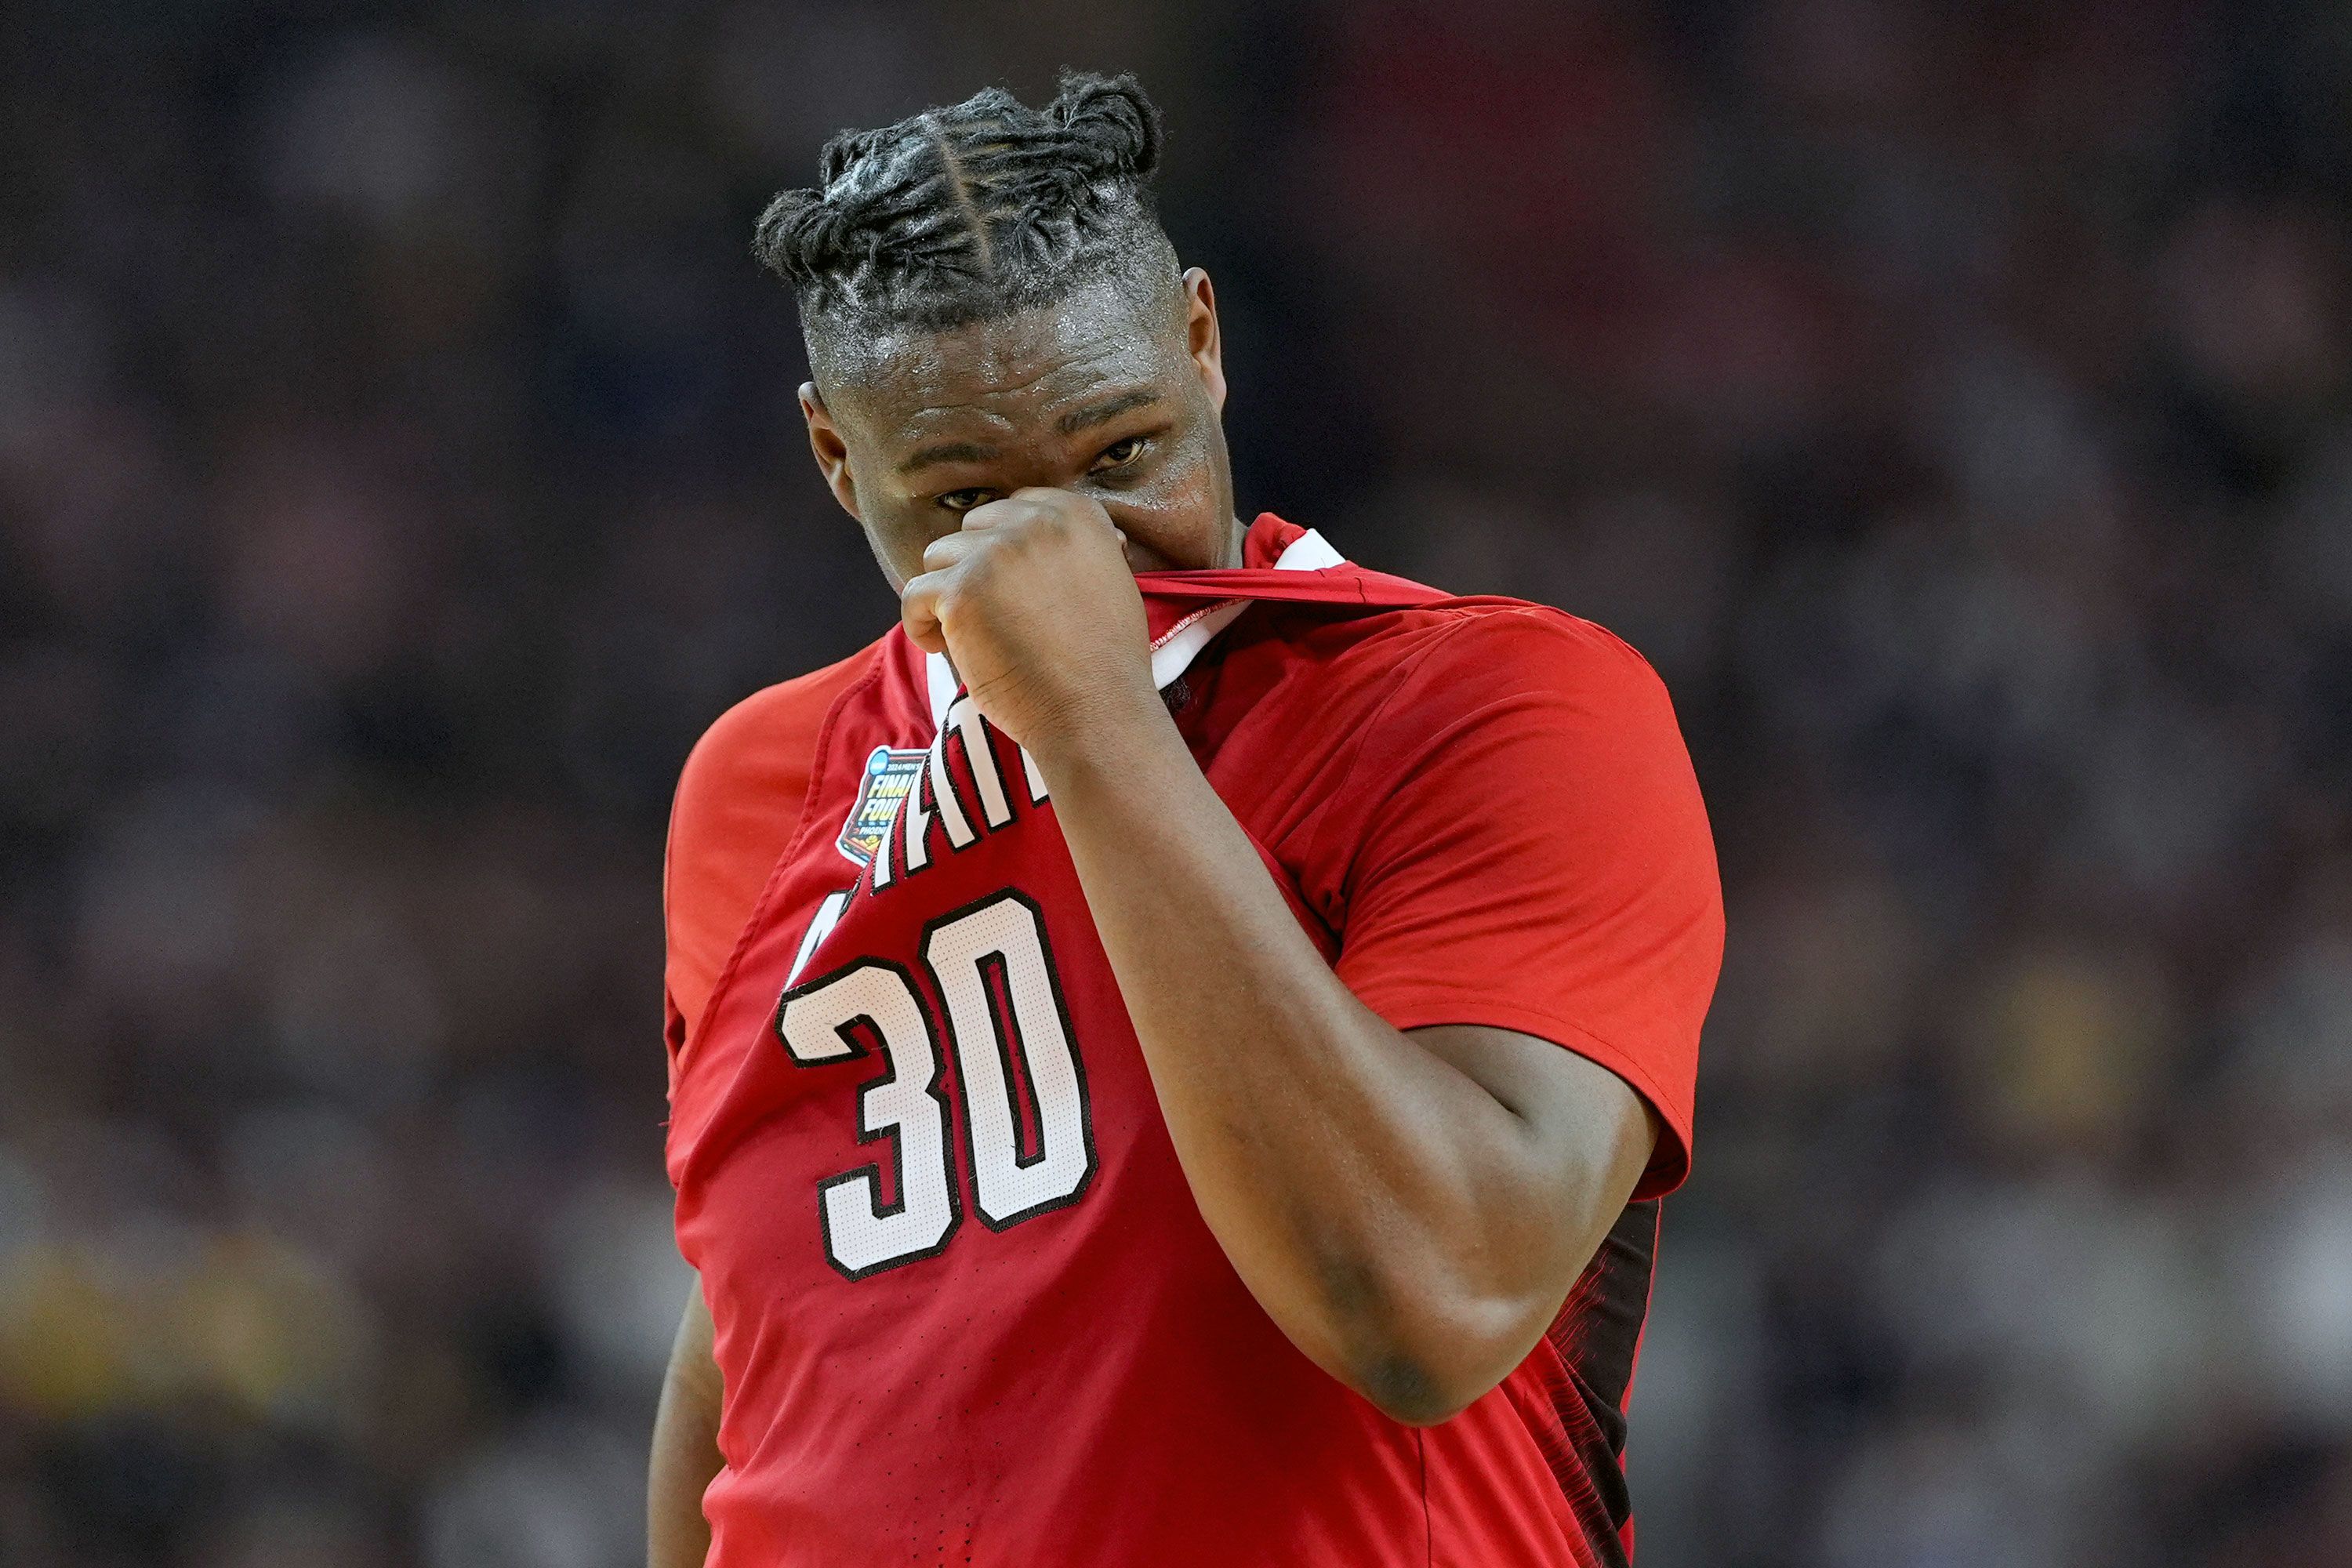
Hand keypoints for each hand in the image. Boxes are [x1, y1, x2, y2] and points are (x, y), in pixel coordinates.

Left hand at [900, 488, 1164, 757]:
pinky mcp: (960, 592)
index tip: (1007, 584)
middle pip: (974, 528)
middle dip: (974, 567)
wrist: (1097, 711)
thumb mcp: (1113, 582)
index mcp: (1077, 516)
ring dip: (946, 592)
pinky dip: (920, 623)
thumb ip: (1078, 549)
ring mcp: (993, 555)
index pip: (1016, 506)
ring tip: (966, 634)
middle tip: (989, 613)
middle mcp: (1035, 523)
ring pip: (939, 556)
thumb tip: (1052, 535)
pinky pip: (915, 594)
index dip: (1004, 546)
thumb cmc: (1106, 661)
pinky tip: (942, 646)